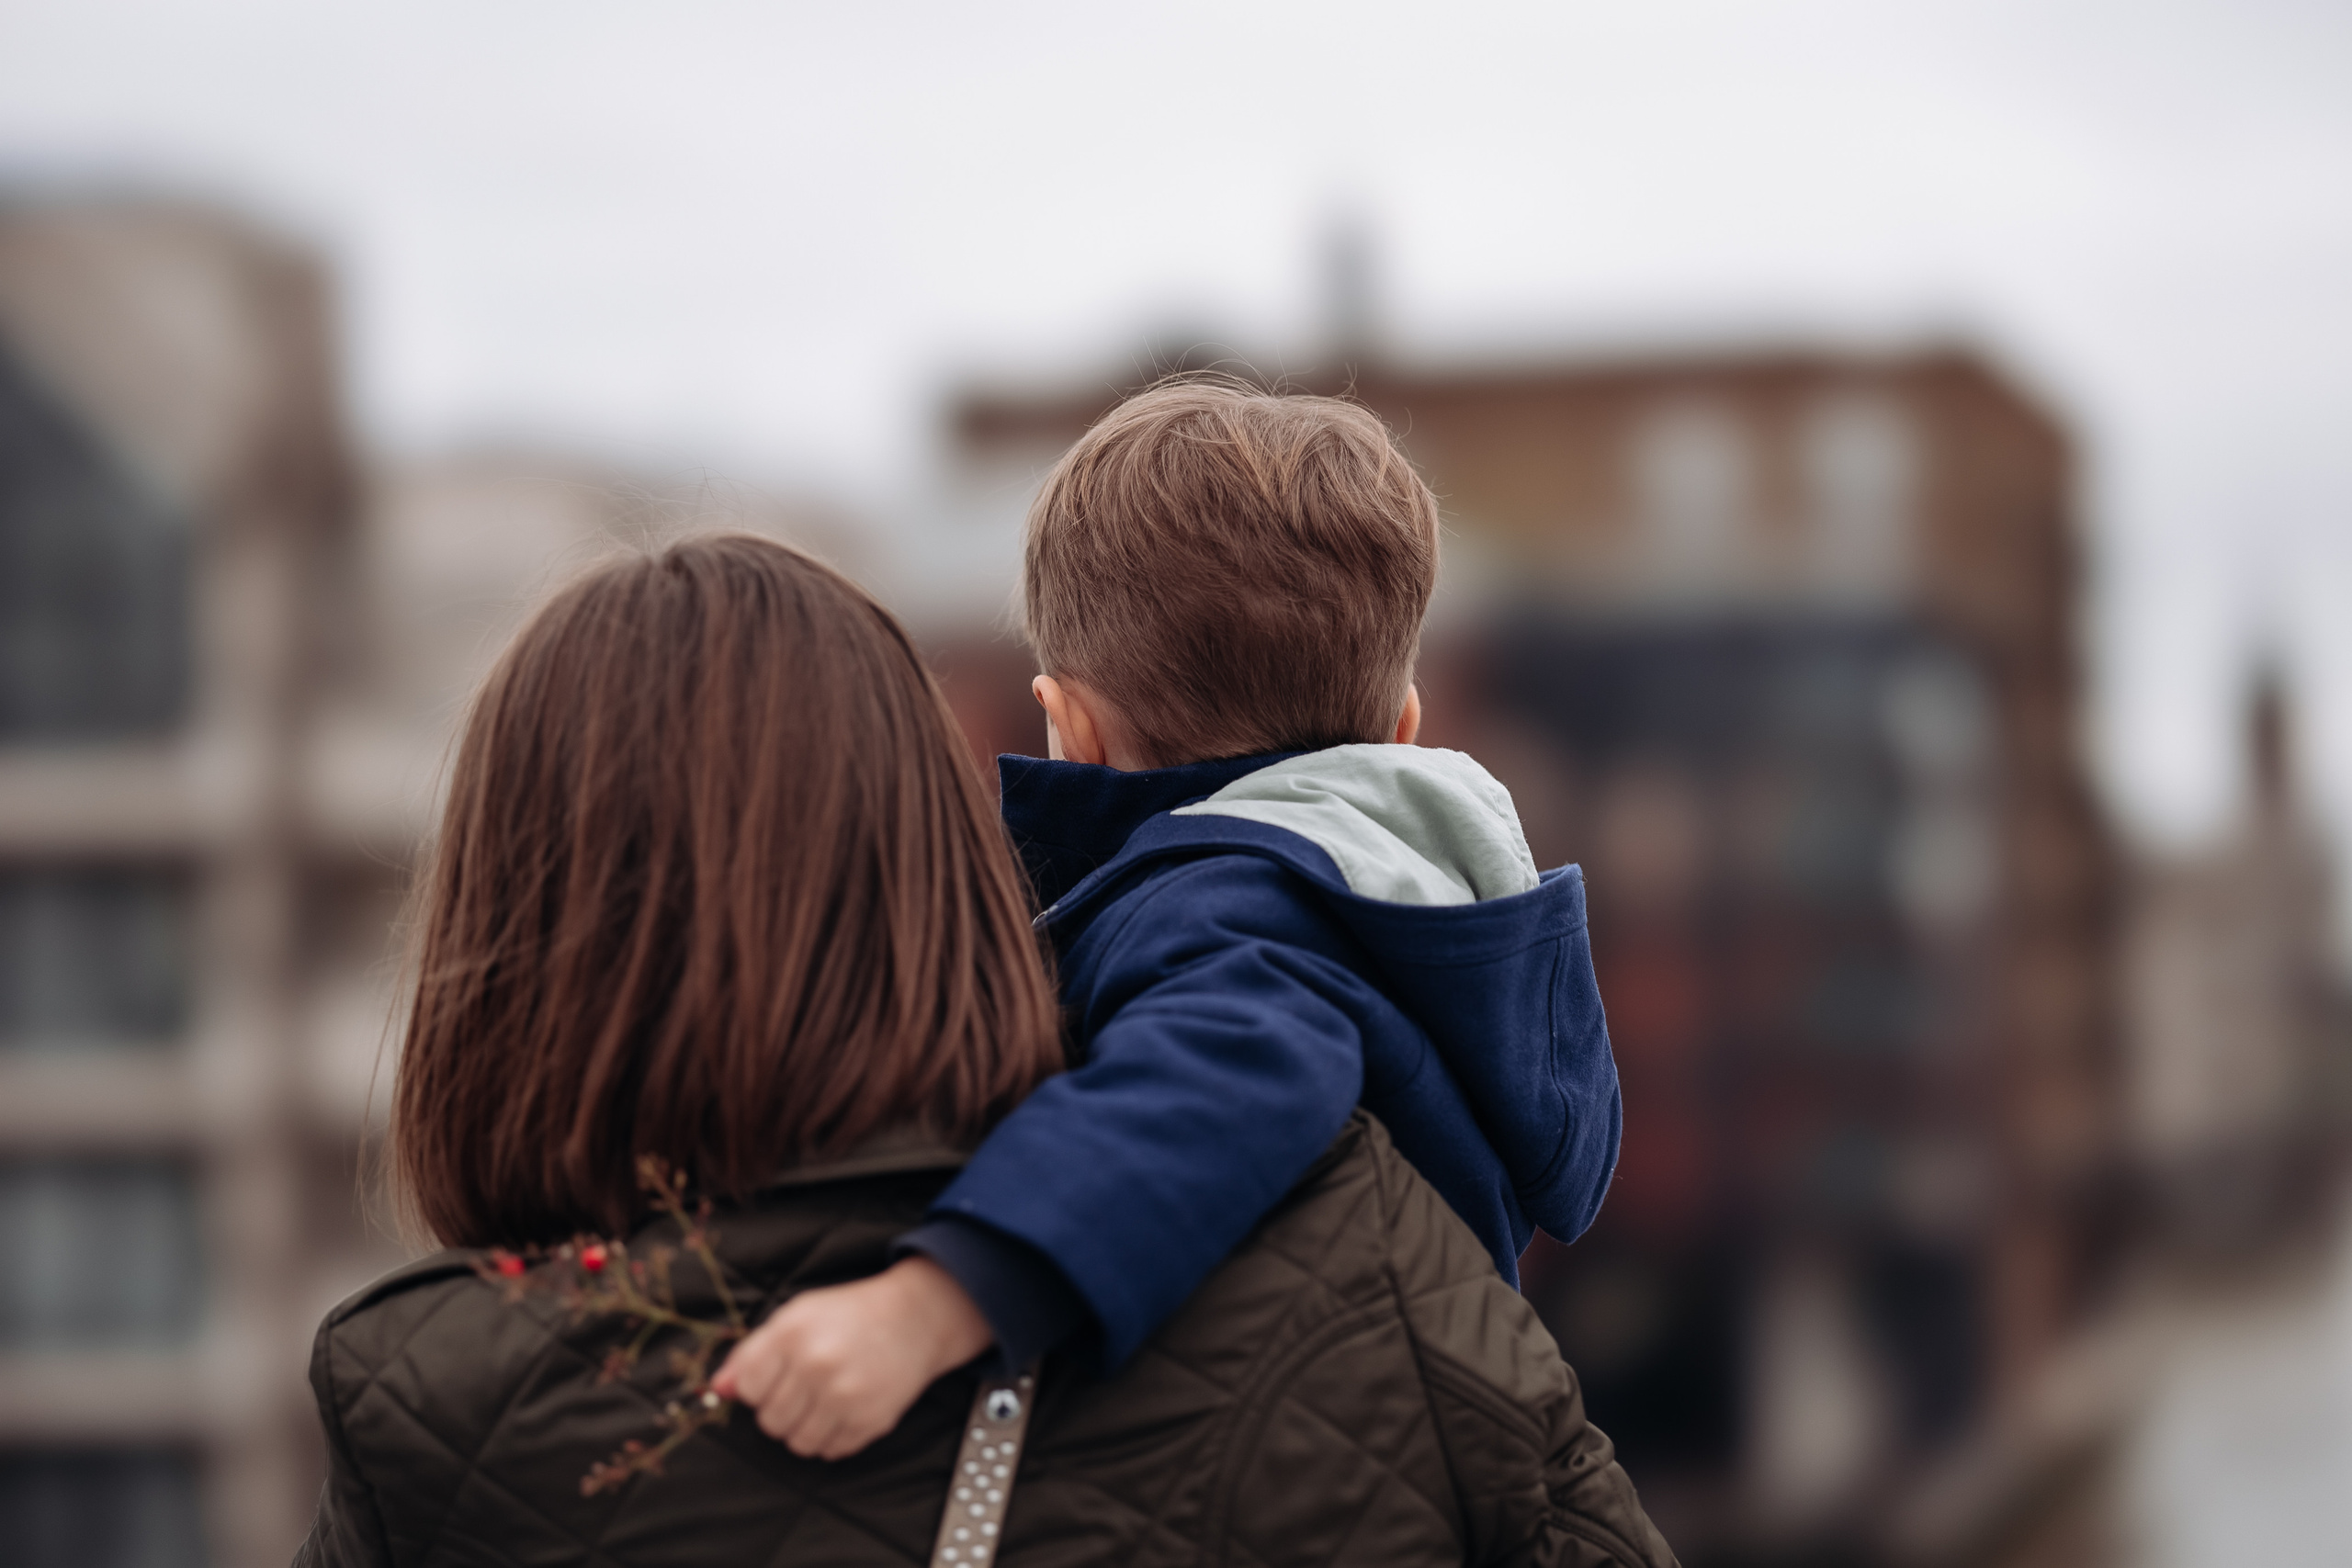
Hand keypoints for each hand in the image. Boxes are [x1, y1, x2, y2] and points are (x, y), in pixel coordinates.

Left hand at [711, 1255, 991, 1459]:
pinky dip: (832, 1437)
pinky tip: (844, 1410)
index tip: (777, 1376)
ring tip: (822, 1402)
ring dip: (804, 1428)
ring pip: (798, 1443)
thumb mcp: (795, 1316)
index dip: (760, 1387)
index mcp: (792, 1333)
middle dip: (781, 1409)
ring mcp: (845, 1396)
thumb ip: (752, 1353)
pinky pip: (831, 1451)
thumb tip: (718, 1390)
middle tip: (803, 1389)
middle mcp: (817, 1365)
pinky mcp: (871, 1420)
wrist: (913, 1319)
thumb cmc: (848, 1315)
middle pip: (770, 1421)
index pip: (749, 1389)